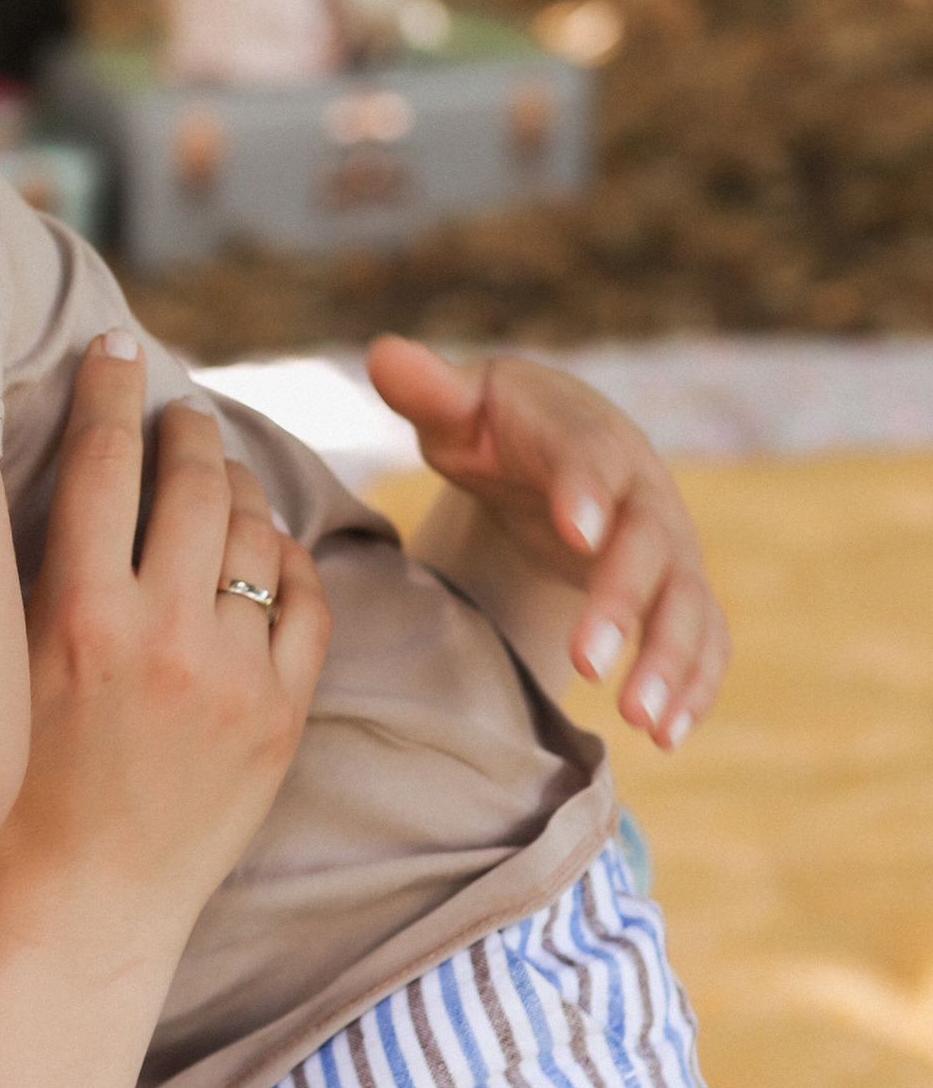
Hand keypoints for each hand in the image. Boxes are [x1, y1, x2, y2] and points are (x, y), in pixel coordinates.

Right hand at [0, 334, 329, 970]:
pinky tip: (260, 552)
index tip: (115, 346)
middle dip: (183, 426)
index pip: (102, 461)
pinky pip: (304, 602)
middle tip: (174, 407)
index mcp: (75, 615)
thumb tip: (56, 475)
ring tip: (212, 477)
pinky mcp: (280, 718)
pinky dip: (283, 560)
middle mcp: (161, 634)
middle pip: (189, 480)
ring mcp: (232, 677)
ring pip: (252, 531)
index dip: (110, 387)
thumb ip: (27, 578)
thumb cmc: (6, 799)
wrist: (77, 917)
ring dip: (232, 488)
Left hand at [367, 336, 727, 747]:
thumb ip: (429, 391)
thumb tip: (383, 352)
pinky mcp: (679, 592)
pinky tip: (667, 735)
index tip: (577, 528)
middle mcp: (643, 495)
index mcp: (585, 439)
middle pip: (645, 549)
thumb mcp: (462, 407)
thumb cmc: (498, 428)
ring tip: (643, 723)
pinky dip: (695, 684)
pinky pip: (705, 639)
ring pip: (687, 604)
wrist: (562, 448)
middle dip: (620, 605)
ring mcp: (670, 548)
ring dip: (671, 662)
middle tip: (585, 663)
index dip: (586, 492)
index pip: (590, 463)